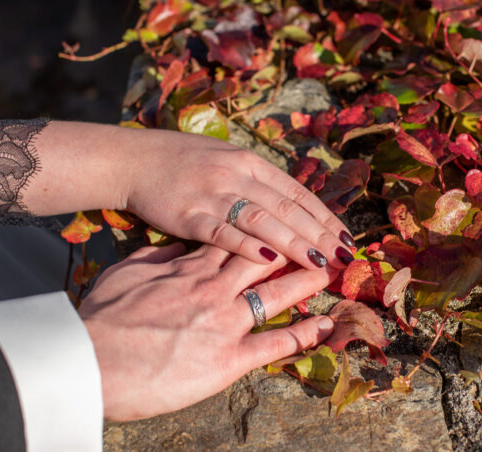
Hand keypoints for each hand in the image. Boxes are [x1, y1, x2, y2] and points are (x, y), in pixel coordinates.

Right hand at [78, 243, 338, 420]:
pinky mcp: (230, 358)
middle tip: (318, 242)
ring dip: (306, 281)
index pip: (235, 241)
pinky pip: (276, 343)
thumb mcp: (125, 274)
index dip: (262, 233)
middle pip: (264, 260)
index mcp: (189, 268)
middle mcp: (214, 288)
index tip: (282, 225)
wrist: (91, 360)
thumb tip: (176, 248)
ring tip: (330, 271)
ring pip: (276, 293)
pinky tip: (327, 325)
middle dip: (294, 248)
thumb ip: (156, 258)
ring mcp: (225, 321)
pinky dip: (304, 334)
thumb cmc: (102, 319)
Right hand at [122, 130, 356, 269]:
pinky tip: (270, 261)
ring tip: (319, 262)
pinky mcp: (188, 214)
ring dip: (293, 243)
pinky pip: (223, 233)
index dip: (325, 217)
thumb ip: (259, 183)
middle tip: (344, 258)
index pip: (297, 193)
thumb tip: (295, 209)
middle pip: (286, 208)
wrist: (133, 159)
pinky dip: (248, 246)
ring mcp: (213, 194)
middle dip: (319, 235)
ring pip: (262, 220)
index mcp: (250, 162)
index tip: (347, 239)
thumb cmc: (184, 163)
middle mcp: (236, 174)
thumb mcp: (227, 160)